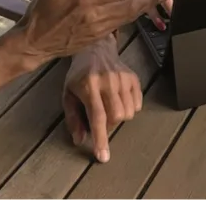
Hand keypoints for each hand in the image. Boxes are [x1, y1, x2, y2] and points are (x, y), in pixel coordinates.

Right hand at [16, 0, 168, 60]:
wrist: (35, 45)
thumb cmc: (41, 16)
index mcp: (85, 2)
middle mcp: (96, 17)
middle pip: (130, 7)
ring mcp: (98, 29)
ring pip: (128, 17)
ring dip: (146, 7)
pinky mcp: (98, 38)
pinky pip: (121, 25)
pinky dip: (134, 16)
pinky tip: (142, 11)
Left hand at [62, 37, 140, 163]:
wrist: (94, 49)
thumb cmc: (78, 75)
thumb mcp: (68, 95)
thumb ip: (72, 118)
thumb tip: (79, 140)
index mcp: (88, 86)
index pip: (97, 117)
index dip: (101, 138)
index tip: (103, 156)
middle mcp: (107, 81)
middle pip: (116, 117)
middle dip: (109, 126)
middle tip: (100, 120)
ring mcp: (122, 78)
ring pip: (129, 112)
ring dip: (119, 118)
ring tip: (109, 109)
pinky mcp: (133, 77)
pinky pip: (137, 104)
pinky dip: (130, 109)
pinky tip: (119, 101)